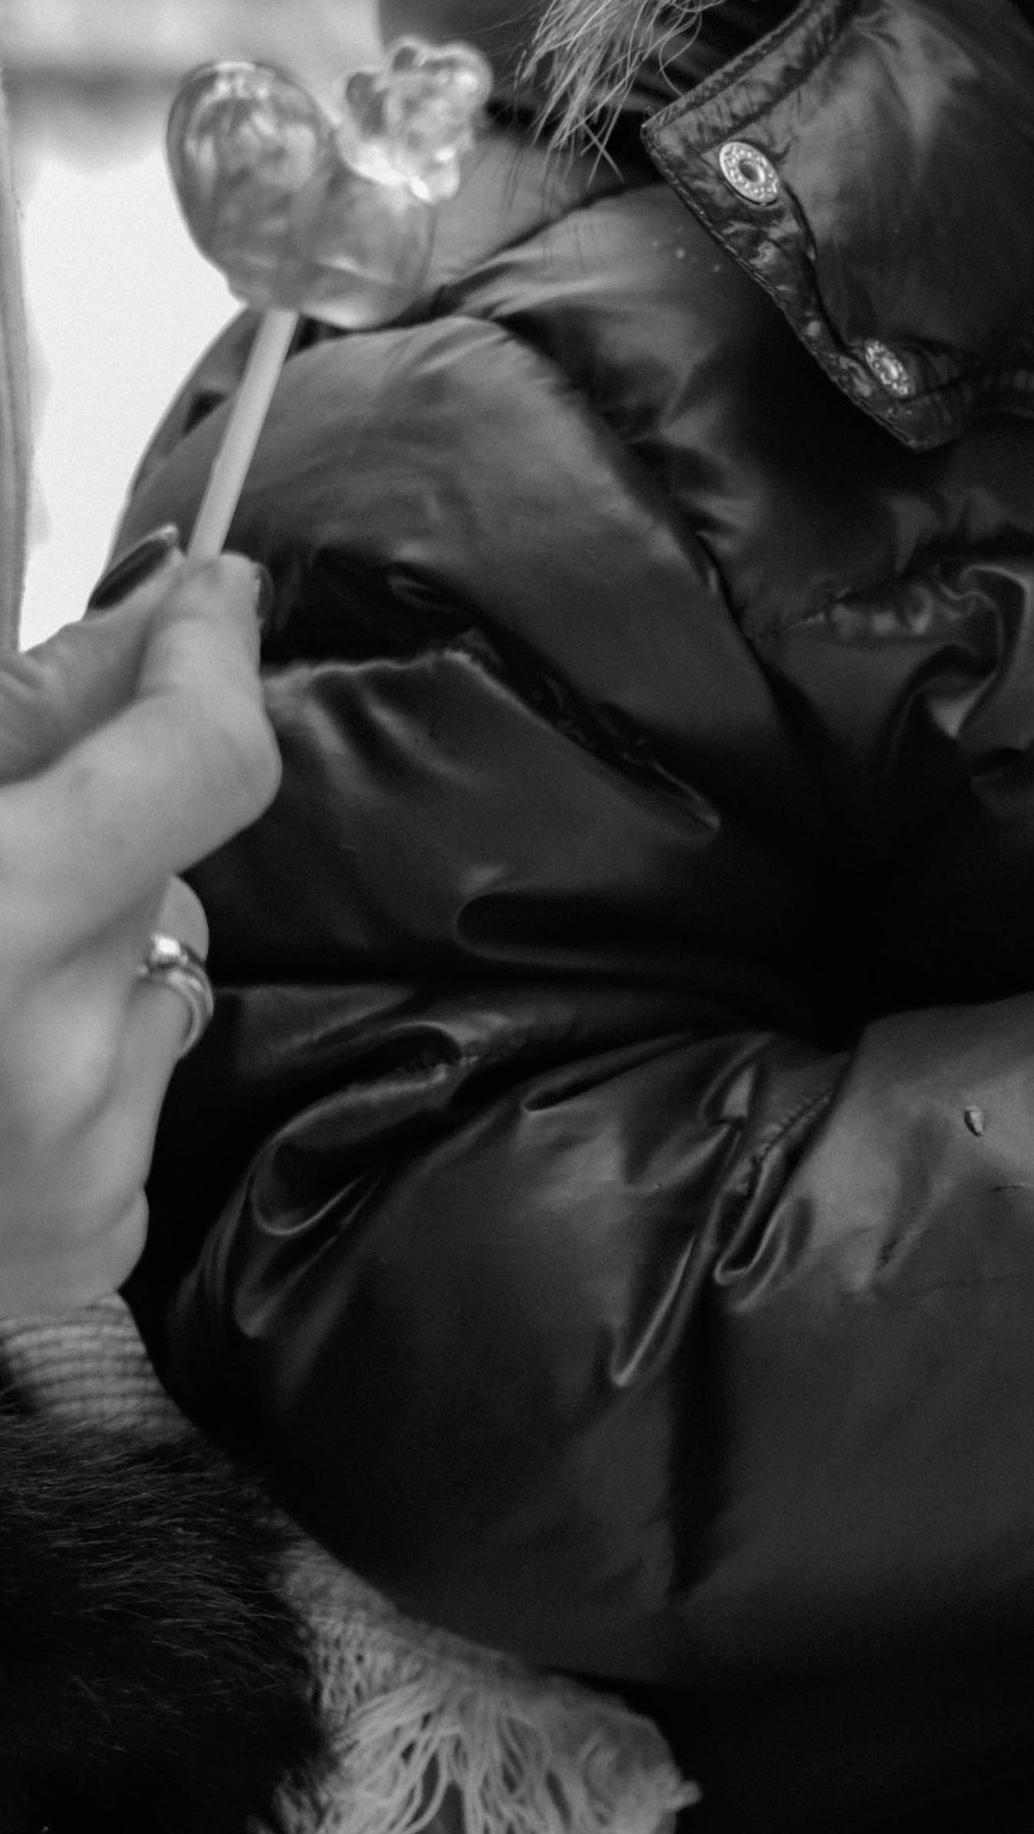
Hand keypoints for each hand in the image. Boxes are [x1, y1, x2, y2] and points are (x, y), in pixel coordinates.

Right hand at [0, 545, 278, 1316]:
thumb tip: (164, 609)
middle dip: (102, 823)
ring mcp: (82, 1160)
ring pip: (150, 976)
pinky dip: (64, 1064)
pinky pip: (126, 1090)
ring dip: (76, 951)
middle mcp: (50, 1047)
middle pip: (169, 862)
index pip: (203, 762)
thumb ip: (22, 714)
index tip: (210, 595)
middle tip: (4, 827)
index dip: (213, 660)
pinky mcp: (99, 1239)